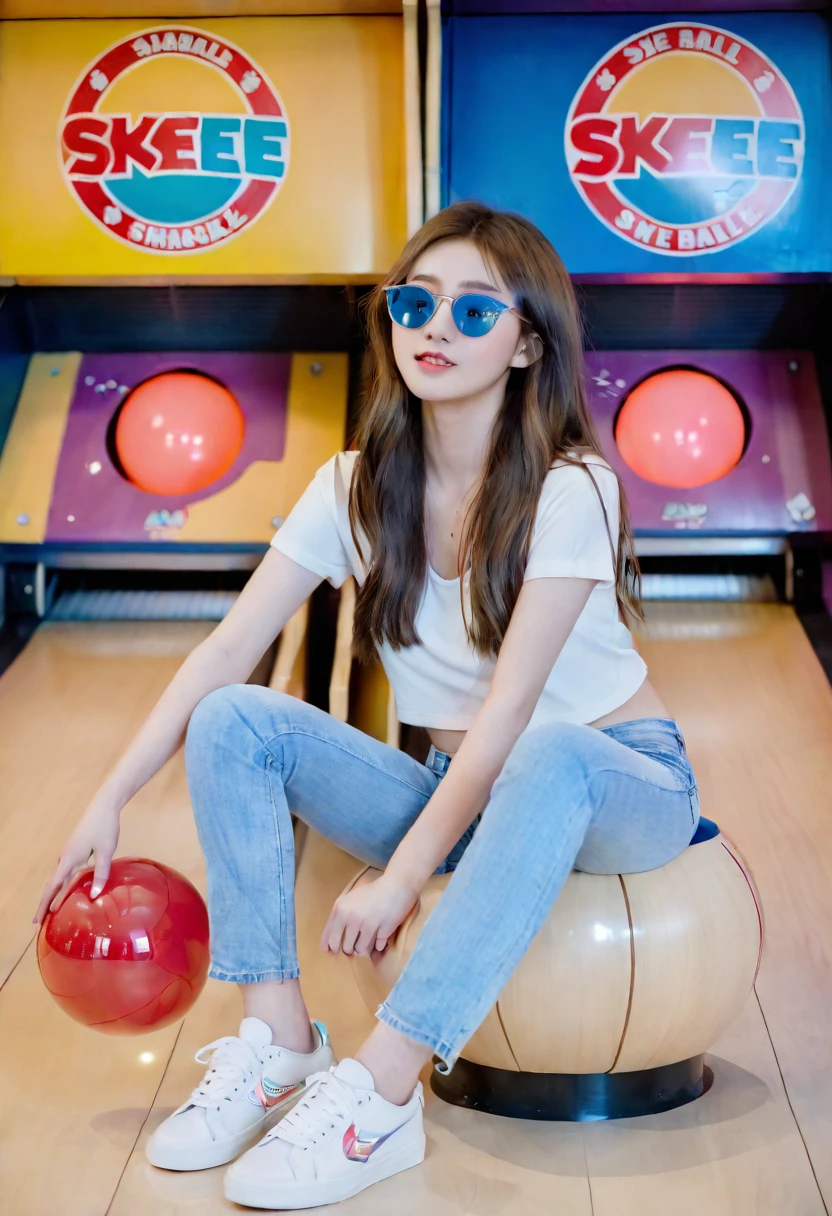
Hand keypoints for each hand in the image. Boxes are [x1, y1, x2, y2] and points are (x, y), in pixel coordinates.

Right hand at [33, 794, 120, 924]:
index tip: (38, 920)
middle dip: (45, 903)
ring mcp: (69, 853)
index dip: (45, 904)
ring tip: (50, 909)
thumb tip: (93, 896)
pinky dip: (61, 884)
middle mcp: (65, 857)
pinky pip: (65, 871)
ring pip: (58, 878)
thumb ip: (100, 873)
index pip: (53, 887)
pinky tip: (66, 889)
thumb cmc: (105, 827)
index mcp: (70, 859)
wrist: (104, 806)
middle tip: (40, 922)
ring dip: (53, 893)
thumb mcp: (106, 851)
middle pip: (52, 884)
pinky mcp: (75, 849)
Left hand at [321, 874, 418, 956]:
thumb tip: (328, 944)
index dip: (330, 947)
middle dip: (350, 949)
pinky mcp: (382, 930)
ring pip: (360, 949)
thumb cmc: (372, 893)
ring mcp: (367, 924)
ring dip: (364, 947)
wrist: (397, 885)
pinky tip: (381, 933)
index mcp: (340, 909)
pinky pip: (376, 947)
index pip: (329, 937)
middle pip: (345, 947)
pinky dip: (379, 944)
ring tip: (369, 937)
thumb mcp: (350, 900)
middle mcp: (351, 917)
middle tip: (355, 945)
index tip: (331, 953)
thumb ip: (339, 917)